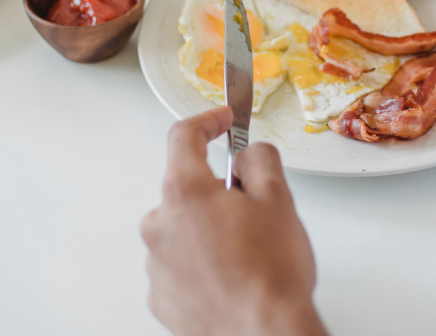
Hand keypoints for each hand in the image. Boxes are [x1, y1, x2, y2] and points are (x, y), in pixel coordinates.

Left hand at [141, 107, 327, 335]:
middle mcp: (160, 225)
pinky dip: (203, 264)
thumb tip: (248, 155)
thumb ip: (259, 159)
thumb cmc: (270, 274)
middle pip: (186, 188)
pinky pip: (181, 265)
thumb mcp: (278, 198)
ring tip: (248, 254)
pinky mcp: (161, 297)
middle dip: (217, 191)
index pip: (183, 136)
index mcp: (184, 193)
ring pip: (183, 229)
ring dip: (209, 230)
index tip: (222, 121)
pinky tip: (233, 277)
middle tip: (254, 210)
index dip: (208, 121)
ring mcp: (157, 265)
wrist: (263, 335)